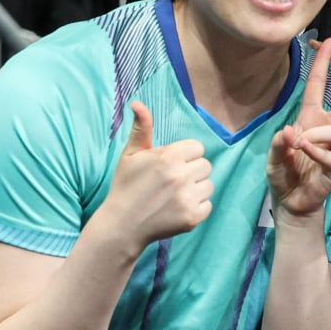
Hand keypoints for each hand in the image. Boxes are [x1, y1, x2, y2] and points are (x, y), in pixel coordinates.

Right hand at [99, 102, 213, 250]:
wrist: (120, 226)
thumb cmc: (125, 187)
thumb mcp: (130, 155)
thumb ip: (141, 128)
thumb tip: (137, 103)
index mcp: (169, 157)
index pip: (197, 148)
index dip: (185, 156)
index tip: (169, 166)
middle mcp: (181, 175)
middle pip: (205, 165)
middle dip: (191, 171)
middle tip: (171, 182)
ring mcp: (187, 198)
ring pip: (209, 185)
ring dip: (196, 189)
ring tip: (174, 196)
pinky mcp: (192, 217)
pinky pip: (208, 205)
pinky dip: (196, 208)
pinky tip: (177, 209)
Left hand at [267, 37, 330, 220]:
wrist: (291, 203)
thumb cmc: (284, 174)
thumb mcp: (273, 157)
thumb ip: (278, 144)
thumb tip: (289, 132)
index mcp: (311, 118)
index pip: (317, 85)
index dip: (323, 62)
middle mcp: (326, 129)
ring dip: (315, 136)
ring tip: (298, 145)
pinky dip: (315, 150)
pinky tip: (302, 152)